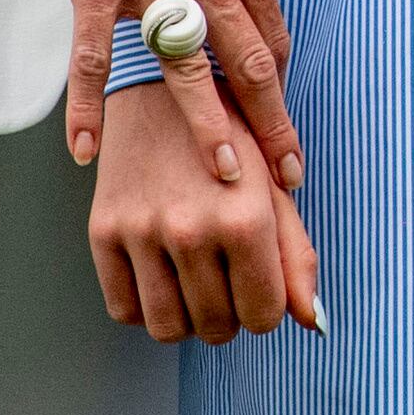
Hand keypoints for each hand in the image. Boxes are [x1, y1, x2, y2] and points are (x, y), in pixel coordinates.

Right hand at [26, 0, 302, 189]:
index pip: (270, 38)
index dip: (279, 92)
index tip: (287, 136)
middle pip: (246, 64)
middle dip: (269, 126)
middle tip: (283, 179)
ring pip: (184, 69)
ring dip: (205, 128)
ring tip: (221, 179)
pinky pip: (95, 55)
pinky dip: (90, 105)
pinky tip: (88, 150)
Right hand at [85, 73, 320, 342]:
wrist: (163, 86)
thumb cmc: (231, 138)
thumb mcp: (274, 187)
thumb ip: (296, 255)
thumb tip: (311, 321)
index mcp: (244, 217)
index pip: (264, 315)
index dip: (266, 308)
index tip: (260, 287)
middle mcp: (190, 228)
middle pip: (217, 325)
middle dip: (231, 315)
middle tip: (228, 281)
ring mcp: (141, 232)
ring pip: (168, 328)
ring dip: (188, 320)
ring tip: (197, 285)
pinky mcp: (102, 230)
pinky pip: (123, 309)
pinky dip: (146, 308)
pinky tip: (163, 278)